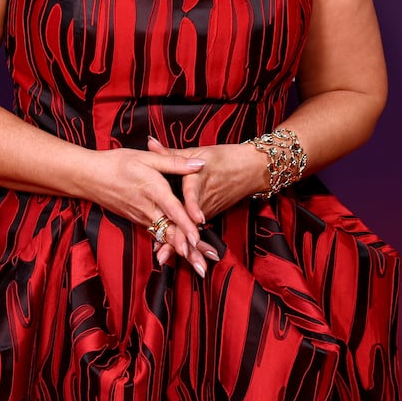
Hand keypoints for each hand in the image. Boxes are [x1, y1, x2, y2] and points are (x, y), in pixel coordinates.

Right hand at [81, 146, 208, 272]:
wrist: (88, 177)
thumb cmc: (116, 164)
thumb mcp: (145, 157)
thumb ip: (174, 162)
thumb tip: (200, 164)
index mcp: (153, 190)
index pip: (173, 211)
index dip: (186, 225)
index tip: (198, 240)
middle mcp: (148, 208)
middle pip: (171, 233)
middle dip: (189, 251)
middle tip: (205, 268)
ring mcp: (142, 217)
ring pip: (166, 237)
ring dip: (183, 252)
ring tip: (200, 267)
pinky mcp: (138, 220)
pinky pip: (157, 235)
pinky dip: (171, 246)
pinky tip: (183, 255)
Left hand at [146, 136, 264, 273]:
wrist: (252, 169)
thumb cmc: (224, 158)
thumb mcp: (197, 152)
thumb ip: (171, 153)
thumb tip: (150, 142)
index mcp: (199, 178)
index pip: (194, 194)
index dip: (193, 206)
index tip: (194, 219)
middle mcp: (204, 198)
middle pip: (190, 220)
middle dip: (179, 237)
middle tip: (164, 252)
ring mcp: (207, 209)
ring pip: (192, 229)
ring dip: (179, 244)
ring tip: (164, 258)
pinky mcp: (209, 214)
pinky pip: (195, 230)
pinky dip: (184, 242)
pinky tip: (169, 254)